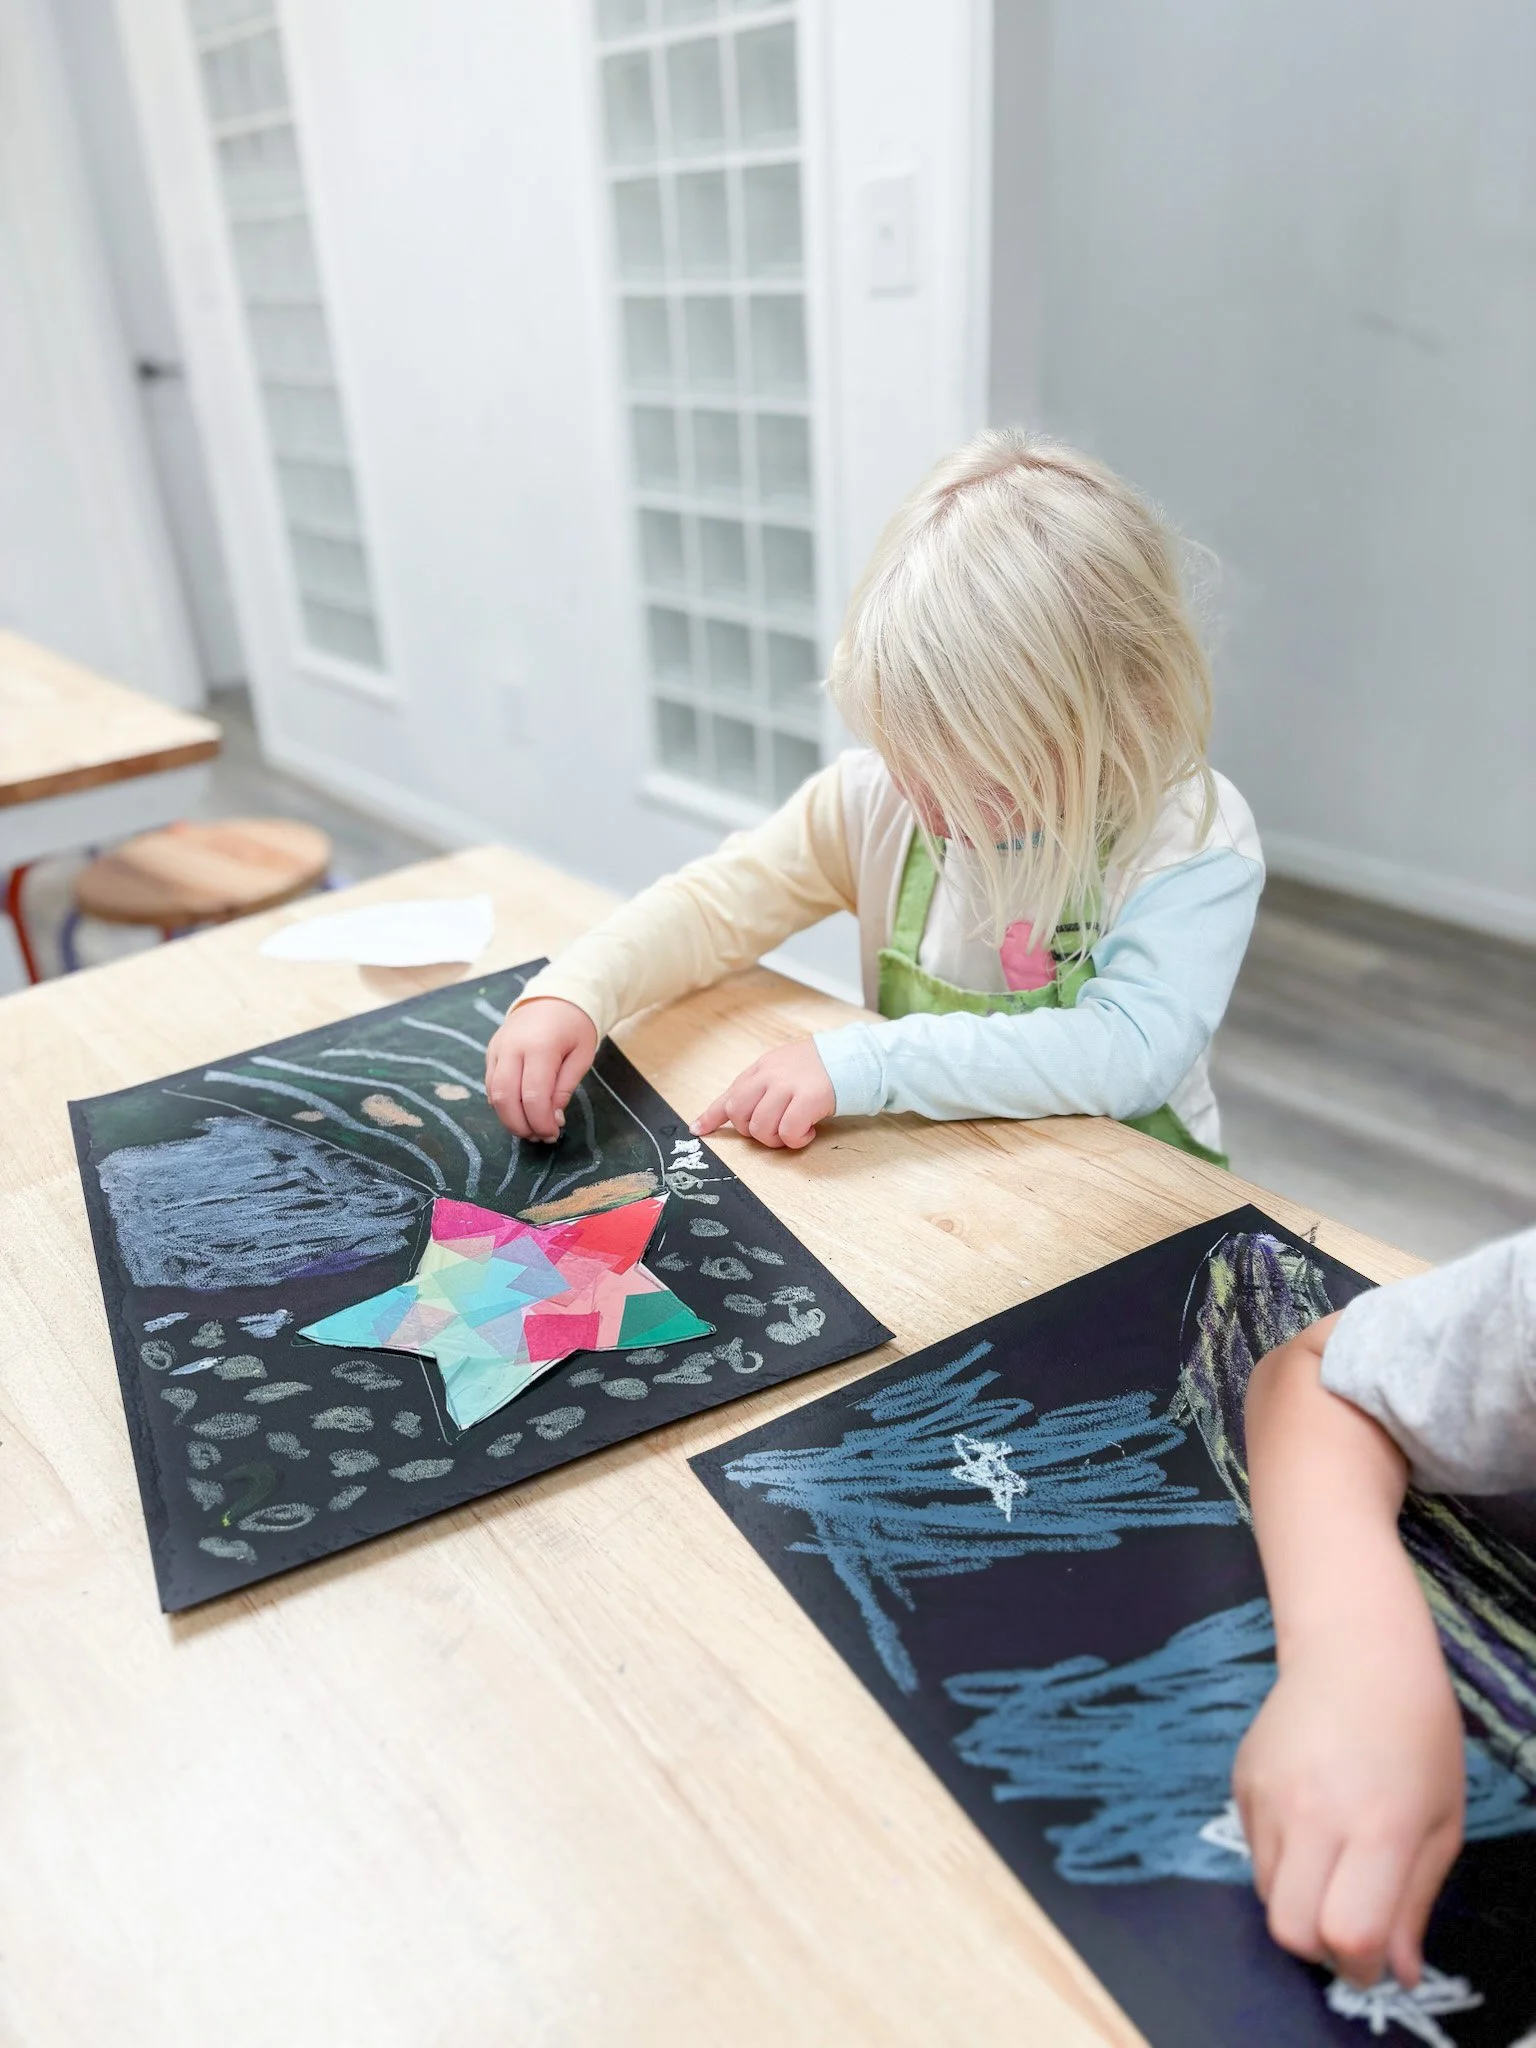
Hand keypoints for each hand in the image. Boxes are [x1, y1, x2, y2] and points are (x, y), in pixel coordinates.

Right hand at [484, 997, 597, 1142]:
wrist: (554, 997)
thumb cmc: (574, 1027)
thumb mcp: (581, 1056)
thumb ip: (564, 1088)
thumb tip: (552, 1120)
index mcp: (540, 1046)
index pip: (533, 1096)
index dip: (540, 1122)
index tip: (553, 1134)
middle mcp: (512, 1047)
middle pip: (505, 1098)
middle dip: (521, 1125)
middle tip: (540, 1137)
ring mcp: (498, 1049)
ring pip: (493, 1094)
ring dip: (509, 1118)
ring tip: (531, 1128)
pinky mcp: (491, 1051)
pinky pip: (490, 1085)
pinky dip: (503, 1104)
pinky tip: (520, 1110)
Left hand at [691, 1039, 834, 1149]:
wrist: (853, 1056)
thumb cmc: (821, 1066)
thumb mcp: (784, 1067)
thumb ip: (761, 1085)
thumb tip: (735, 1108)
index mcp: (762, 1068)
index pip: (729, 1094)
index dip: (711, 1115)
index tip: (698, 1130)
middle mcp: (769, 1075)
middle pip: (738, 1114)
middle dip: (751, 1131)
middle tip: (773, 1130)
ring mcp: (787, 1086)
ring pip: (760, 1128)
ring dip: (775, 1140)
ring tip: (793, 1132)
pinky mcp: (807, 1099)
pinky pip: (787, 1132)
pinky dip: (796, 1140)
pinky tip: (808, 1132)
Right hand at [1234, 1628, 1463, 1987]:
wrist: (1356, 1650)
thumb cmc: (1419, 1735)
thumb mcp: (1443, 1823)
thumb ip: (1415, 1902)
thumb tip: (1398, 1973)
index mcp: (1377, 1827)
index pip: (1347, 1932)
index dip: (1362, 1967)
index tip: (1378, 1960)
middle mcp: (1312, 1813)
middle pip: (1290, 1928)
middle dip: (1320, 1948)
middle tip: (1349, 1926)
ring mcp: (1267, 1794)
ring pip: (1265, 1894)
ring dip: (1299, 1902)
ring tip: (1333, 1864)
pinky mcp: (1239, 1779)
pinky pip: (1252, 1850)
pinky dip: (1280, 1860)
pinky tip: (1310, 1820)